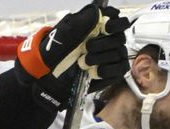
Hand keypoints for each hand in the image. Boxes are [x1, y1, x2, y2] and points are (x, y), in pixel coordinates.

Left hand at [16, 4, 130, 109]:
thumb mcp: (64, 33)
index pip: (119, 21)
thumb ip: (81, 21)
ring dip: (101, 57)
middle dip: (103, 43)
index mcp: (99, 27)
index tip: (106, 27)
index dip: (116, 23)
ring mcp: (112, 57)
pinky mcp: (112, 73)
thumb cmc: (56, 52)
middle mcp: (108, 40)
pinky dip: (106, 70)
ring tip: (83, 62)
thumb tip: (98, 12)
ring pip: (119, 53)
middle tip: (86, 48)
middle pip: (119, 38)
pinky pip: (119, 69)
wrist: (50, 76)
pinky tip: (93, 72)